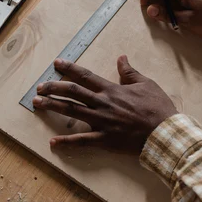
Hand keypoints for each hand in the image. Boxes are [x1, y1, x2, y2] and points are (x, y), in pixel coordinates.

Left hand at [32, 56, 177, 152]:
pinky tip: (52, 142)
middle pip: (72, 92)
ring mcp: (102, 121)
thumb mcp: (146, 84)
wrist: (165, 132)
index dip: (69, 68)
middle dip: (53, 88)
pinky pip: (82, 140)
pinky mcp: (104, 139)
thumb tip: (121, 58)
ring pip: (72, 111)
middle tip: (39, 87)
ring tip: (36, 104)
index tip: (56, 64)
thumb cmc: (158, 108)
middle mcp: (102, 103)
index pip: (85, 75)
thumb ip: (130, 72)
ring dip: (52, 107)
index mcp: (111, 89)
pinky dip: (66, 142)